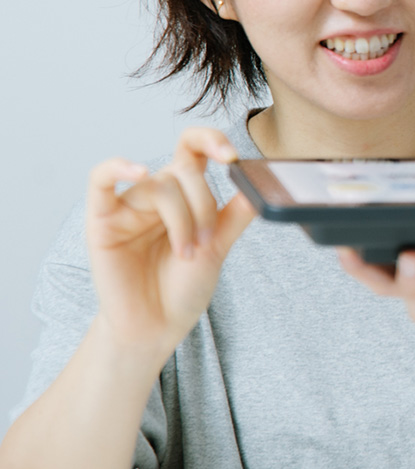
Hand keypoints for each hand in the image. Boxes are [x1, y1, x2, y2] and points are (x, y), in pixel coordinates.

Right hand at [86, 128, 256, 363]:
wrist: (157, 327)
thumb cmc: (182, 288)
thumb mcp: (220, 246)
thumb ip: (238, 213)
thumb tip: (259, 181)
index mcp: (184, 195)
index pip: (194, 150)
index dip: (213, 142)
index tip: (232, 157)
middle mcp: (156, 195)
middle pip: (183, 171)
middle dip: (203, 206)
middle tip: (206, 243)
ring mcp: (128, 207)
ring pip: (160, 185)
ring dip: (181, 219)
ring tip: (186, 253)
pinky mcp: (102, 222)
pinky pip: (100, 180)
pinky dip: (117, 168)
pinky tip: (137, 170)